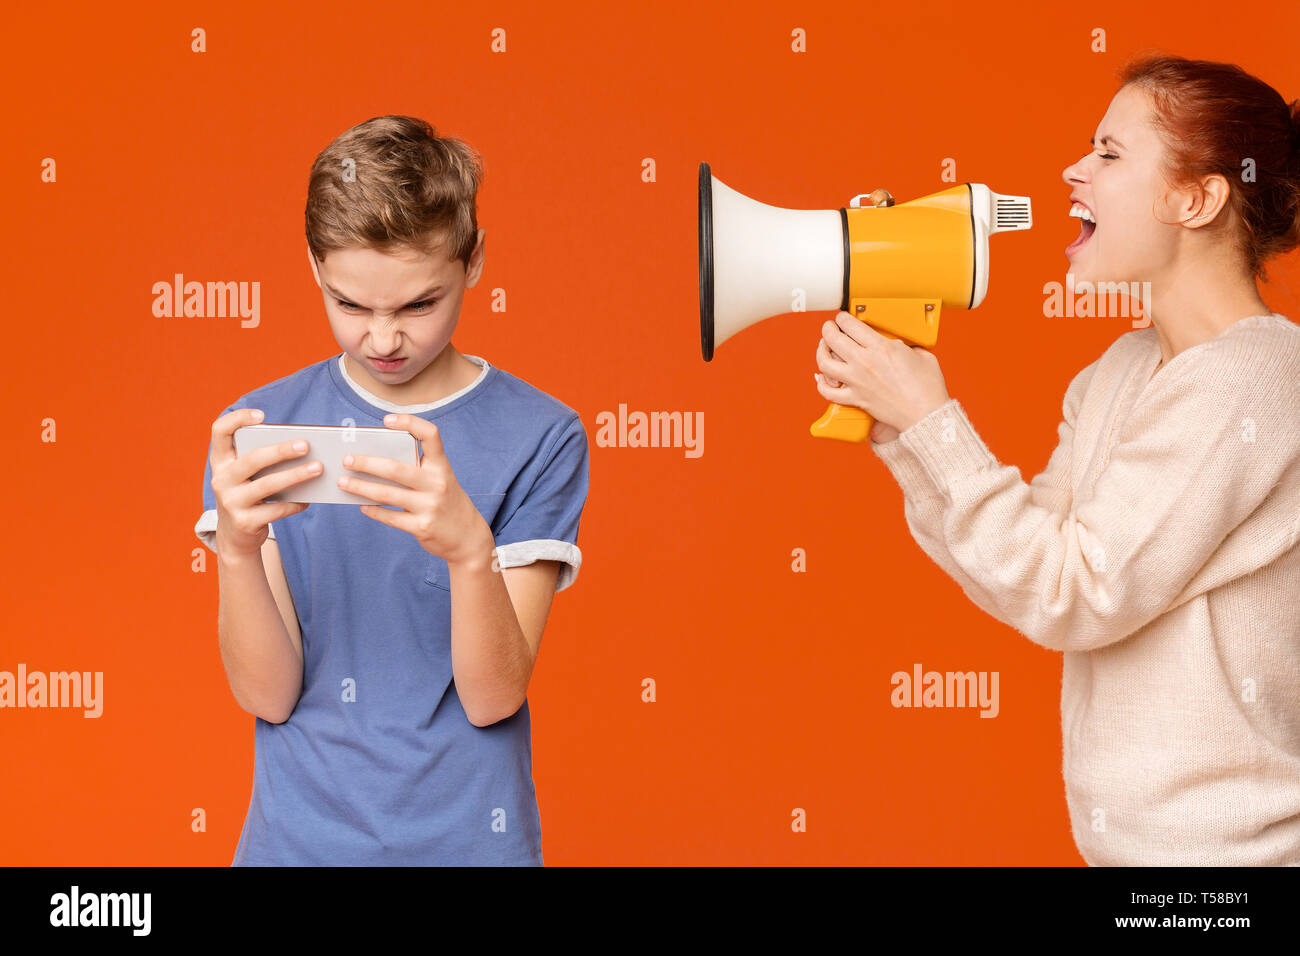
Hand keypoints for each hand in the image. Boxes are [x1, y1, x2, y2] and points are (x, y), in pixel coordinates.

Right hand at [209, 408, 316, 557]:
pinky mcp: (244, 522)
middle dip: (281, 451)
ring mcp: (231, 502)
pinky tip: (308, 499)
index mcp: (221, 462)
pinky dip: (295, 503)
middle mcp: (221, 479)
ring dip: (295, 475)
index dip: (237, 419)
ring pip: (267, 485)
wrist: (235, 535)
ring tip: (318, 468)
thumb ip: (262, 461)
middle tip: (306, 445)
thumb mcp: (246, 476)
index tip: (262, 416)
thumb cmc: (248, 495)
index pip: (219, 431)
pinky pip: (276, 509)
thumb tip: (302, 449)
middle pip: (252, 459)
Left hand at [339, 413, 493, 567]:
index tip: (387, 420)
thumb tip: (373, 462)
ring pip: (387, 494)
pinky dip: (373, 511)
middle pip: (396, 468)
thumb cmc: (446, 502)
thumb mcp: (439, 480)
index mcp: (442, 466)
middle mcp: (437, 483)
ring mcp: (430, 506)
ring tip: (343, 482)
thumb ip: (416, 470)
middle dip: (367, 463)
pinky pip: (391, 517)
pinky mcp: (422, 527)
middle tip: (347, 459)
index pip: (430, 435)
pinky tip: (361, 505)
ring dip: (361, 487)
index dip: (409, 423)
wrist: (468, 537)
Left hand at [814, 311, 949, 436]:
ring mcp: (857, 381)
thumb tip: (895, 344)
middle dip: (828, 329)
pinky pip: (828, 392)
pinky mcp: (856, 399)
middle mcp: (864, 362)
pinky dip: (821, 384)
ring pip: (825, 363)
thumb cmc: (927, 386)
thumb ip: (903, 344)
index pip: (850, 324)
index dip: (842, 317)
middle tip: (830, 327)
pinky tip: (822, 377)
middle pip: (833, 339)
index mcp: (881, 347)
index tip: (843, 317)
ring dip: (820, 352)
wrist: (926, 414)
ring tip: (823, 347)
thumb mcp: (921, 354)